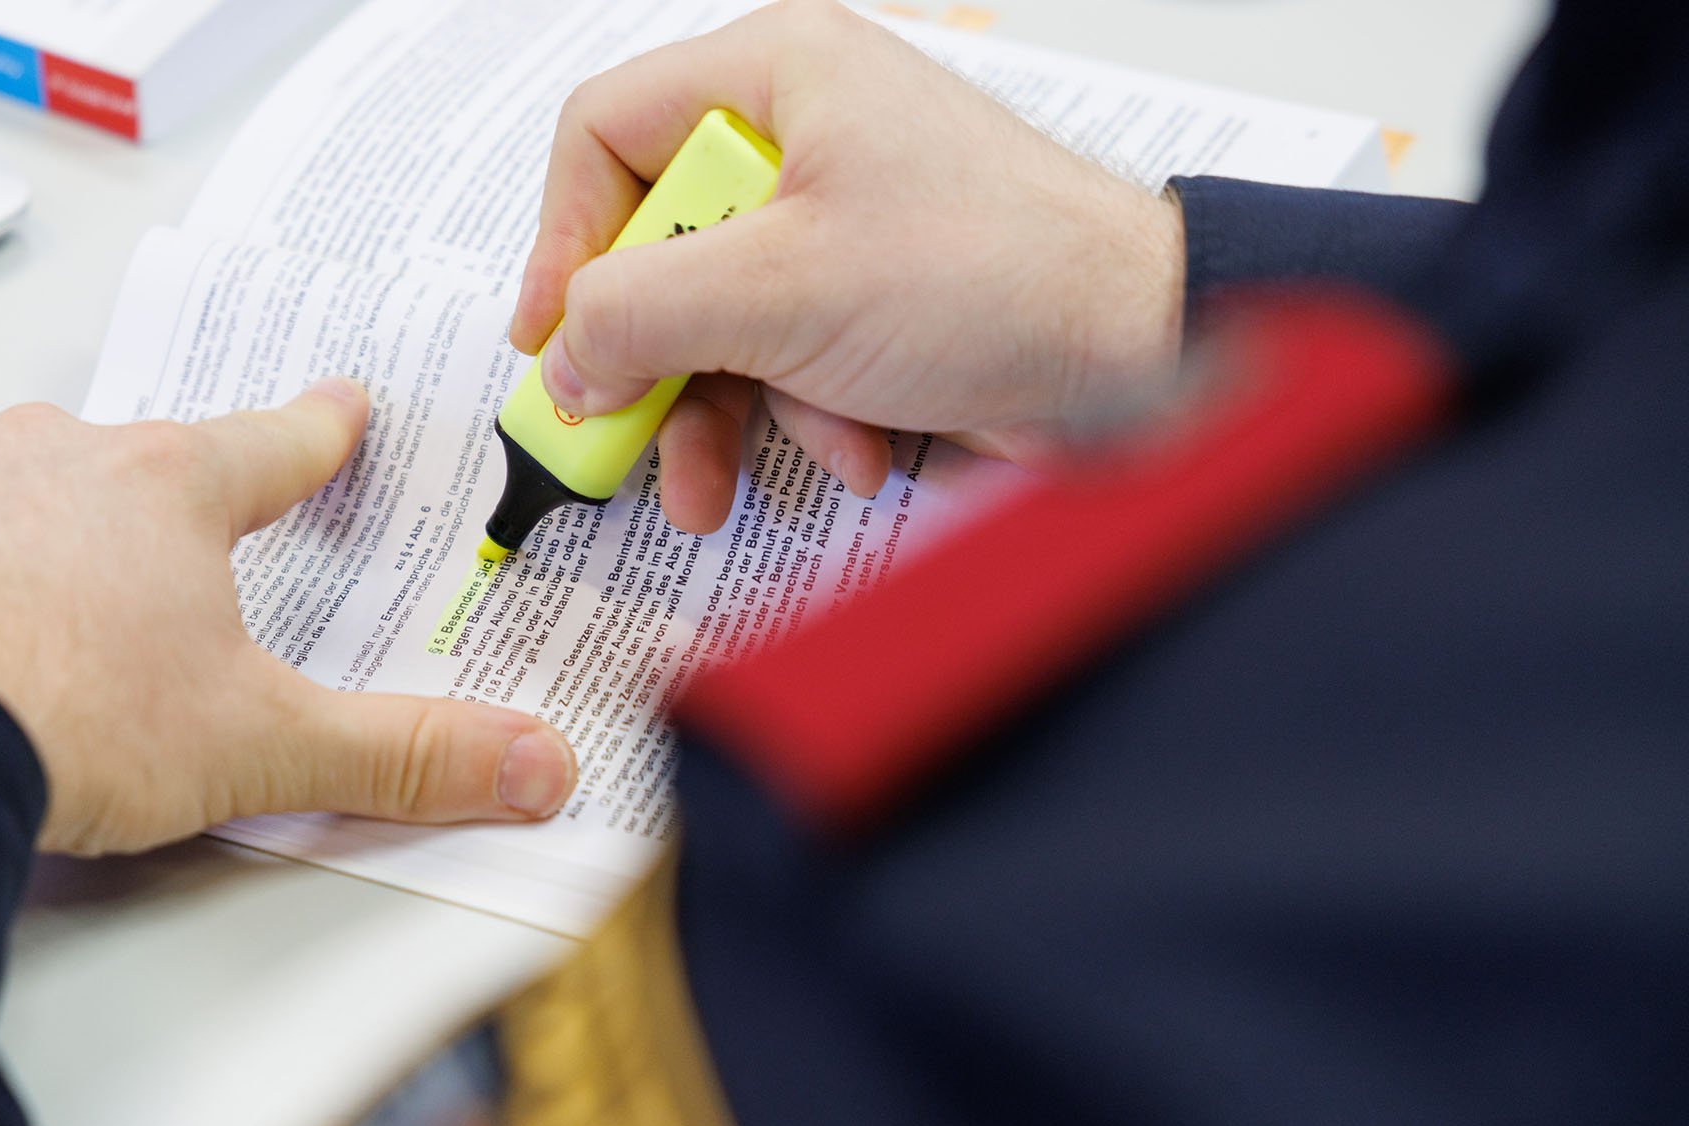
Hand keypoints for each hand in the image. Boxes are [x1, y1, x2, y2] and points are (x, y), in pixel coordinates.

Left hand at [0, 379, 576, 855]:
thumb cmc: (67, 711)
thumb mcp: (259, 745)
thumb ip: (400, 754)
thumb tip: (532, 763)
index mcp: (167, 491)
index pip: (272, 446)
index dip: (317, 431)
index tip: (339, 407)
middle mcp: (52, 459)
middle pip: (130, 462)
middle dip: (152, 500)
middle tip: (164, 547)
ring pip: (3, 488)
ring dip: (26, 535)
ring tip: (33, 618)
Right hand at [509, 0, 1184, 526]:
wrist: (1140, 354)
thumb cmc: (995, 275)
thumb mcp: (779, 291)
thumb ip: (639, 315)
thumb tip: (563, 357)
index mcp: (777, 73)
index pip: (606, 131)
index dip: (560, 237)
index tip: (549, 337)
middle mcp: (802, 134)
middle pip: (653, 244)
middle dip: (646, 358)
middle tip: (617, 429)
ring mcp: (838, 222)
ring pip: (713, 321)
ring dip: (711, 415)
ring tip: (707, 489)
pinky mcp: (871, 300)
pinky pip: (783, 359)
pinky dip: (801, 417)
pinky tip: (850, 449)